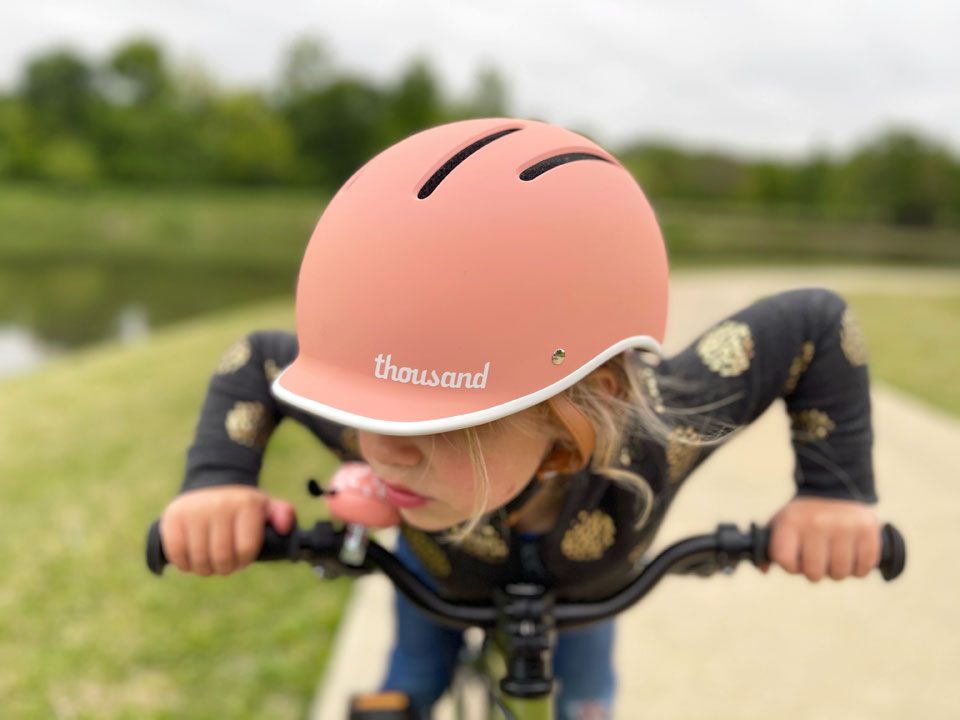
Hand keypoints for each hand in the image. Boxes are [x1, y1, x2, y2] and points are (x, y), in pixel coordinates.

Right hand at [159, 485, 295, 575]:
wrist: (212, 482)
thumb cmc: (241, 505)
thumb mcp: (265, 505)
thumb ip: (282, 515)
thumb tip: (284, 527)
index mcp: (246, 504)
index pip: (246, 549)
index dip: (244, 561)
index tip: (242, 558)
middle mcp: (219, 505)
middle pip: (222, 557)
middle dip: (225, 568)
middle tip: (225, 564)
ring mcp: (194, 510)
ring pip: (199, 559)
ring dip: (205, 569)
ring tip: (210, 562)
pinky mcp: (172, 517)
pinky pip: (177, 553)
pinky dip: (185, 564)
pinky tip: (192, 559)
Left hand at [763, 496, 879, 581]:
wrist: (834, 489)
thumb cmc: (804, 516)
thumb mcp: (781, 523)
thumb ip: (770, 548)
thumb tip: (763, 569)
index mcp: (791, 521)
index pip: (785, 561)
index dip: (791, 566)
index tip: (796, 559)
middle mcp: (817, 523)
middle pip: (814, 573)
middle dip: (816, 571)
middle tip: (819, 558)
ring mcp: (844, 526)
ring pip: (840, 573)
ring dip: (837, 571)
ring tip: (835, 556)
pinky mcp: (867, 530)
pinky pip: (864, 568)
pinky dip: (859, 569)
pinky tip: (853, 555)